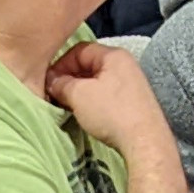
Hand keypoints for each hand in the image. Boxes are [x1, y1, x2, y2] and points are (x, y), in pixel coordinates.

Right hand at [43, 37, 173, 152]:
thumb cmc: (112, 113)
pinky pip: (106, 95)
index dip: (60, 64)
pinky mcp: (134, 103)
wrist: (145, 142)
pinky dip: (92, 102)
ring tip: (66, 106)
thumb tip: (52, 82)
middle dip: (68, 79)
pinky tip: (84, 114)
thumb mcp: (78, 95)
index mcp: (114, 55)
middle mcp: (126, 65)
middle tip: (54, 94)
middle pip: (88, 65)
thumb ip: (61, 84)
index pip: (79, 50)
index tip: (47, 81)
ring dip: (79, 92)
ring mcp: (132, 84)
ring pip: (97, 82)